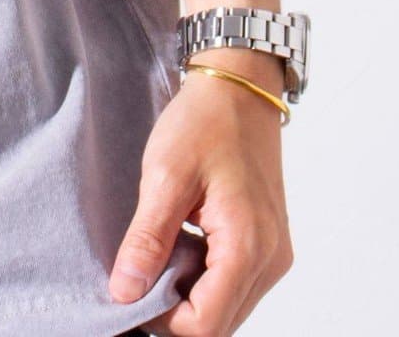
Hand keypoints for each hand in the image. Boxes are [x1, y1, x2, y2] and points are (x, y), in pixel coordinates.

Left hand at [108, 61, 293, 334]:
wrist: (238, 86)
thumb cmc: (204, 122)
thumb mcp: (164, 175)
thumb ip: (147, 239)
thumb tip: (125, 292)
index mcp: (247, 247)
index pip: (206, 326)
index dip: (161, 321)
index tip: (128, 293)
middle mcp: (270, 261)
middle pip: (219, 323)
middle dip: (174, 312)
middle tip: (137, 274)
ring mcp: (273, 254)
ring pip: (227, 306)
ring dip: (188, 295)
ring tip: (157, 255)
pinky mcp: (267, 244)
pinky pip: (234, 283)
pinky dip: (203, 278)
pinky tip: (179, 246)